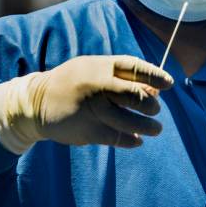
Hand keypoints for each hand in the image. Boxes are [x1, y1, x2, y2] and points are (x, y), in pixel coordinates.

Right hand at [0, 55, 173, 152]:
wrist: (36, 102)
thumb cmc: (73, 83)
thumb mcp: (92, 69)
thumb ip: (119, 75)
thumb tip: (153, 88)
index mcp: (100, 66)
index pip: (135, 68)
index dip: (155, 75)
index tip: (169, 83)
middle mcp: (98, 85)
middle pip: (137, 95)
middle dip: (152, 105)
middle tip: (155, 109)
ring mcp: (93, 109)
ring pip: (131, 120)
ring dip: (148, 127)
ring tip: (155, 129)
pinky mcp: (88, 130)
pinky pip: (118, 137)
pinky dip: (132, 140)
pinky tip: (137, 140)